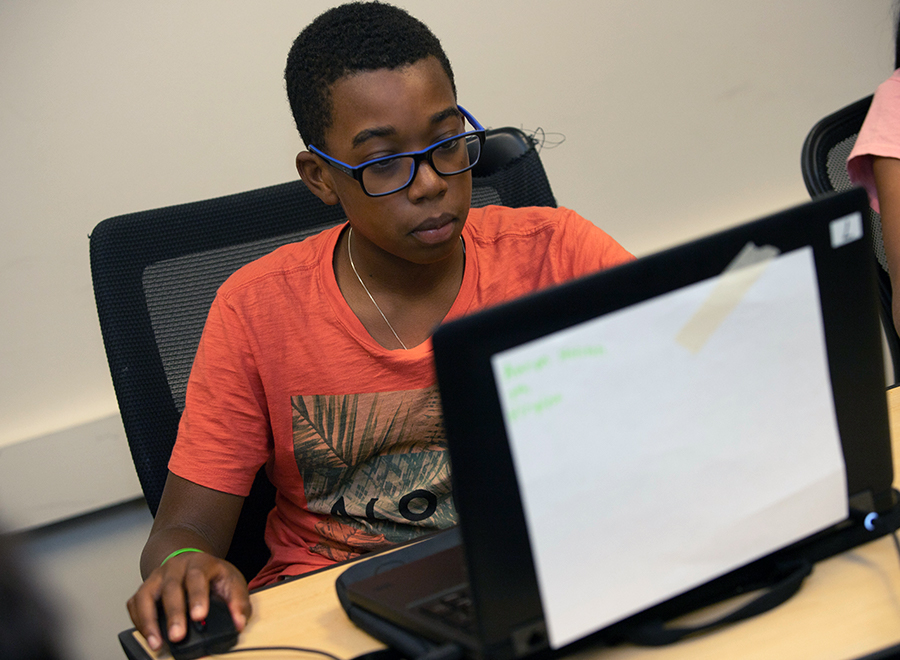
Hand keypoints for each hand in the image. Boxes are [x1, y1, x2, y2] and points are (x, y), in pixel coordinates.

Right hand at [126, 551, 250, 652]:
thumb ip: (238, 602)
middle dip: (174, 614)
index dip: (197, 597)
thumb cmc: (213, 576)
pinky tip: (148, 636)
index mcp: (200, 563)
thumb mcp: (232, 582)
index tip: (200, 617)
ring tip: (157, 644)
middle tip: (178, 636)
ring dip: (149, 621)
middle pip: (171, 588)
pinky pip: (134, 604)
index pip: (197, 577)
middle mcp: (175, 567)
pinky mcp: (144, 589)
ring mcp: (157, 577)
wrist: (191, 562)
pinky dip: (138, 621)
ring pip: (146, 595)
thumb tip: (239, 623)